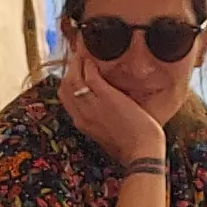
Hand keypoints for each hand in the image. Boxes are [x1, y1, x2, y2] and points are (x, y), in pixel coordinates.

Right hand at [60, 54, 168, 169]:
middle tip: (77, 57)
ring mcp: (93, 106)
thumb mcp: (109, 135)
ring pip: (73, 78)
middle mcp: (82, 114)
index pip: (66, 97)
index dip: (67, 81)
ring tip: (83, 53)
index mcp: (82, 124)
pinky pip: (90, 76)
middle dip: (69, 69)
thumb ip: (102, 122)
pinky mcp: (107, 98)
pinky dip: (88, 64)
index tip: (74, 70)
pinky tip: (93, 59)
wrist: (142, 154)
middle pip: (64, 86)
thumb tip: (106, 113)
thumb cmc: (132, 147)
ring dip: (76, 62)